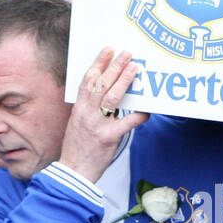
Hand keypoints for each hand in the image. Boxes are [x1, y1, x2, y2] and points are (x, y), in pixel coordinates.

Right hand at [57, 46, 147, 183]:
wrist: (74, 171)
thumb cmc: (78, 147)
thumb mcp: (79, 123)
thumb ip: (90, 108)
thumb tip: (107, 94)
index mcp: (79, 108)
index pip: (88, 80)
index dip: (98, 63)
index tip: (107, 50)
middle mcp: (87, 113)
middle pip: (101, 84)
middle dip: (114, 66)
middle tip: (126, 53)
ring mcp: (98, 125)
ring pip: (112, 98)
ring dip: (125, 81)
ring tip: (135, 68)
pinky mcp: (109, 138)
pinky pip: (128, 123)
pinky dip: (139, 115)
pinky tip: (147, 110)